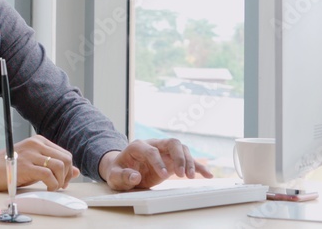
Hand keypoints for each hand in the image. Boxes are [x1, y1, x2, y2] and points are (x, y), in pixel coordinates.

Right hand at [11, 135, 81, 190]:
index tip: (62, 180)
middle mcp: (35, 144)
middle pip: (66, 159)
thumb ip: (53, 165)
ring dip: (60, 181)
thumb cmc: (10, 167)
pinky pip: (48, 175)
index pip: (65, 154)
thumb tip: (77, 171)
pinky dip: (52, 184)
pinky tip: (47, 188)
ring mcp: (30, 154)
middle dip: (67, 175)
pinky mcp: (25, 166)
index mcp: (38, 141)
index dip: (68, 170)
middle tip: (59, 185)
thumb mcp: (34, 163)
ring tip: (52, 187)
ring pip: (60, 166)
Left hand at [99, 138, 213, 190]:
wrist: (122, 170)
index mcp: (138, 146)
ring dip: (189, 162)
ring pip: (181, 150)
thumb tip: (134, 176)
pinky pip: (187, 160)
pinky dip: (197, 166)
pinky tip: (208, 175)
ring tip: (190, 178)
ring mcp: (164, 151)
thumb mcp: (114, 176)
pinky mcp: (171, 161)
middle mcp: (153, 145)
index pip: (151, 150)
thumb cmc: (117, 171)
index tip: (164, 175)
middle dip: (179, 157)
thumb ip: (122, 176)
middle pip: (171, 143)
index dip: (158, 161)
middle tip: (182, 175)